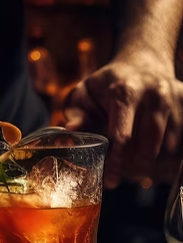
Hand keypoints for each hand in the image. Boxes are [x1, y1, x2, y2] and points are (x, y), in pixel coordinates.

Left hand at [62, 49, 182, 188]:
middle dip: (134, 162)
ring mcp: (175, 100)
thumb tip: (71, 130)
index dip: (116, 162)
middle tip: (122, 163)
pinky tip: (155, 141)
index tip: (110, 180)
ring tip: (137, 147)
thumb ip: (77, 112)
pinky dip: (168, 150)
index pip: (123, 137)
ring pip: (169, 148)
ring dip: (152, 156)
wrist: (143, 62)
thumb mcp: (86, 92)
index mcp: (124, 92)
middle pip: (149, 147)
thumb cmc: (109, 83)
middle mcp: (155, 95)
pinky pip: (181, 143)